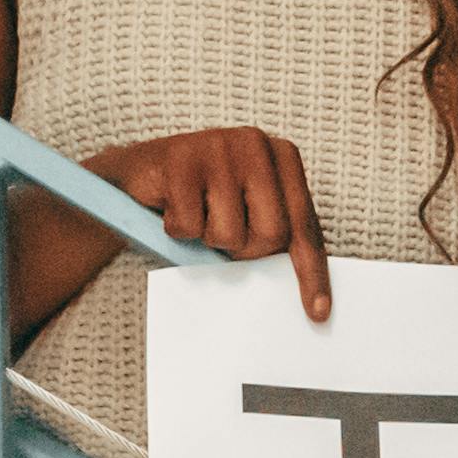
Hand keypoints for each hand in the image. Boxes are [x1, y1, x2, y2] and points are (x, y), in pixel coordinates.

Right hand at [90, 127, 328, 319]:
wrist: (138, 174)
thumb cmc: (203, 198)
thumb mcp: (251, 211)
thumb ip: (280, 233)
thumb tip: (311, 297)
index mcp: (283, 156)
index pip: (304, 225)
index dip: (312, 273)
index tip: (318, 313)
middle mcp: (256, 144)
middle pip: (272, 234)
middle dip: (246, 250)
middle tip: (224, 237)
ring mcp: (217, 146)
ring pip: (229, 234)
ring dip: (208, 238)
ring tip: (198, 213)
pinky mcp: (179, 158)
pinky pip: (189, 226)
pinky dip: (178, 229)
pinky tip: (172, 205)